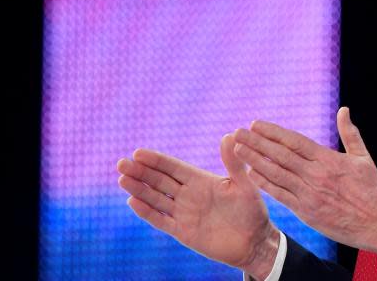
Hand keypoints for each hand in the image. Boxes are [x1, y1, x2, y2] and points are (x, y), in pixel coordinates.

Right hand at [117, 134, 280, 278]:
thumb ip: (233, 163)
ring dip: (139, 188)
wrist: (254, 241)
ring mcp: (183, 213)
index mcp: (201, 180)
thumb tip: (229, 135)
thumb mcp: (244, 184)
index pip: (173, 168)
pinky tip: (133, 200)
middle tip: (122, 162)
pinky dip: (147, 211)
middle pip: (159, 181)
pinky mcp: (182, 231)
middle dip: (141, 172)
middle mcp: (189, 195)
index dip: (156, 161)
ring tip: (122, 178)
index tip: (138, 152)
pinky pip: (161, 220)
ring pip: (156, 198)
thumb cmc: (252, 210)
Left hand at [233, 107, 376, 256]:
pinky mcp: (306, 211)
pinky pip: (280, 195)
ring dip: (255, 160)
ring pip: (276, 173)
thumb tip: (343, 110)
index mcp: (329, 159)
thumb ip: (350, 133)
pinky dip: (264, 184)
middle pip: (280, 155)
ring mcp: (309, 194)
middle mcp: (316, 174)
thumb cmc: (372, 190)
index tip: (256, 124)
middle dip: (257, 142)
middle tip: (238, 132)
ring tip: (238, 149)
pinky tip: (250, 175)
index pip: (295, 141)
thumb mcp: (363, 157)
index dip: (273, 132)